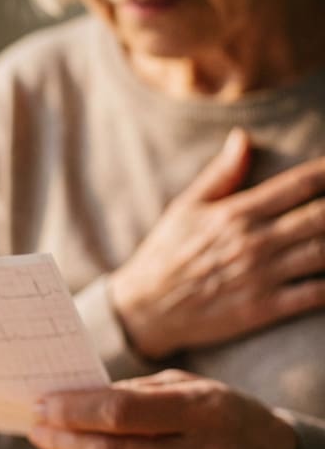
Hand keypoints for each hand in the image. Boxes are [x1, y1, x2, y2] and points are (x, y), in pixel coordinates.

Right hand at [109, 128, 324, 359]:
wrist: (142, 311)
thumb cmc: (163, 257)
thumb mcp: (184, 209)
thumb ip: (220, 175)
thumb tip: (242, 138)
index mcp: (237, 213)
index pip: (301, 184)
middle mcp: (254, 242)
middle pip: (323, 216)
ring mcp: (261, 276)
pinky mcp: (263, 308)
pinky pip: (315, 294)